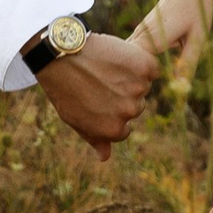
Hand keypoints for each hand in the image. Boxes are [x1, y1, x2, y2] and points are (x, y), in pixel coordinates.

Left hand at [40, 32, 156, 159]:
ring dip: (132, 78)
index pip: (125, 128)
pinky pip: (152, 69)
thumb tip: (105, 157)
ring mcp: (138, 88)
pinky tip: (121, 58)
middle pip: (137, 106)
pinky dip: (141, 63)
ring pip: (144, 86)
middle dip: (123, 96)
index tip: (99, 98)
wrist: (60, 54)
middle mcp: (129, 111)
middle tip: (101, 81)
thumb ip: (95, 139)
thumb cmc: (64, 88)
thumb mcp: (75, 119)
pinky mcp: (144, 66)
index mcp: (114, 129)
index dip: (112, 111)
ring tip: (107, 67)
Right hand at [133, 0, 212, 87]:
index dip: (138, 81)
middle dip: (130, 76)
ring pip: (128, 52)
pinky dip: (134, 58)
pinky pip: (133, 46)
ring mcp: (142, 27)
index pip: (136, 66)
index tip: (143, 93)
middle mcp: (143, 32)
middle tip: (133, 93)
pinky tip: (136, 70)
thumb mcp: (198, 39)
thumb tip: (181, 89)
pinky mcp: (144, 25)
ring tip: (131, 85)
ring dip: (130, 67)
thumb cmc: (198, 10)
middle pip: (128, 60)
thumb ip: (188, 64)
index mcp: (154, 37)